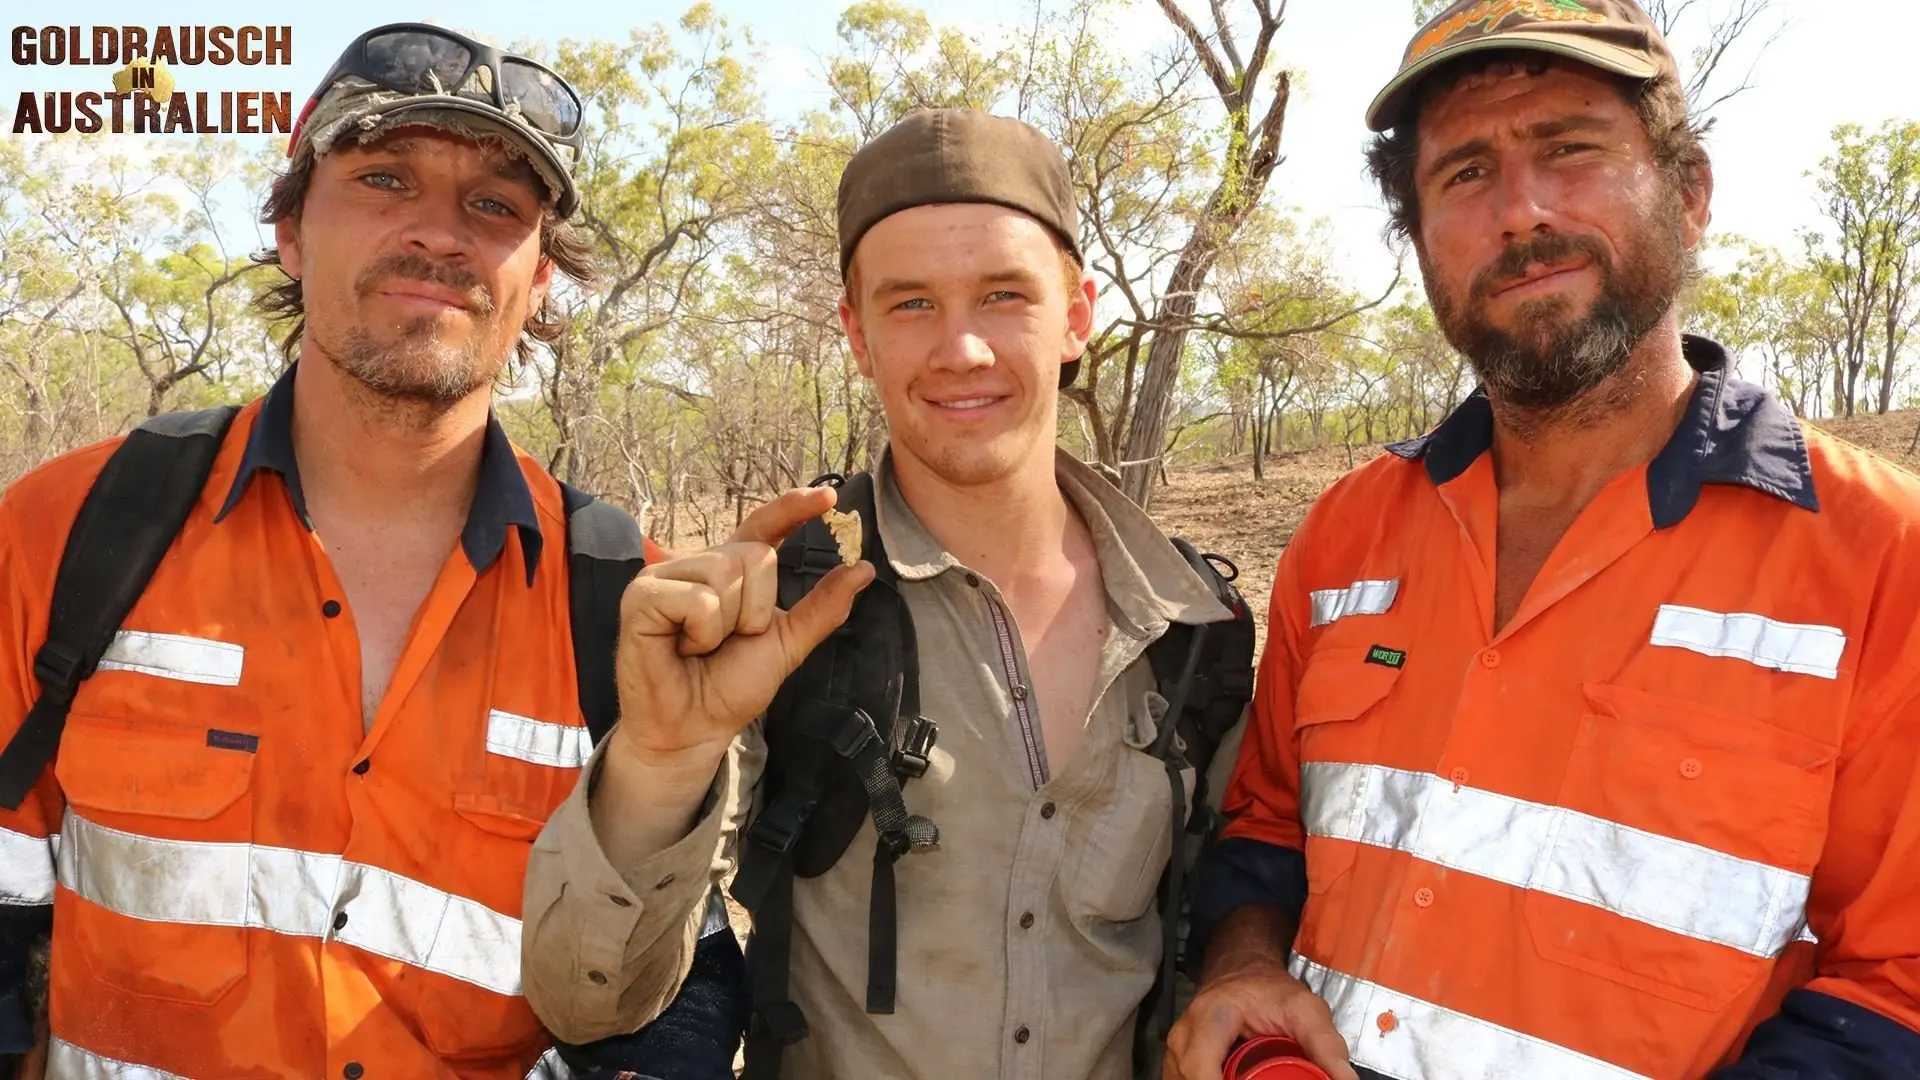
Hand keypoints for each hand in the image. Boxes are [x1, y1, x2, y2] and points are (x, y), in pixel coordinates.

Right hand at [610, 485, 874, 763]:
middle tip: (728, 641)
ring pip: (727, 574)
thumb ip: (821, 607)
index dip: (793, 508)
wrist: (695, 729)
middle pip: (755, 556)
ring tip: (701, 646)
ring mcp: (665, 576)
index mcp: (730, 570)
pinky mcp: (641, 596)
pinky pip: (698, 599)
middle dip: (756, 609)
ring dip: (727, 625)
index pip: (764, 526)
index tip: (829, 498)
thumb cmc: (730, 687)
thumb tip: (863, 568)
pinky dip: (702, 632)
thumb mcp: (787, 643)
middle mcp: (698, 564)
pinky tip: (682, 648)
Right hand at [1163, 959, 1355, 1079]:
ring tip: (1248, 1078)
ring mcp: (1178, 1048)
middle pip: (1187, 1078)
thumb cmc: (1270, 990)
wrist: (1246, 972)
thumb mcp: (1305, 1010)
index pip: (1200, 1067)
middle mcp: (1185, 1033)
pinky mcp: (1179, 1060)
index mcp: (1212, 1016)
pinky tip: (1228, 1079)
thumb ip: (1326, 1045)